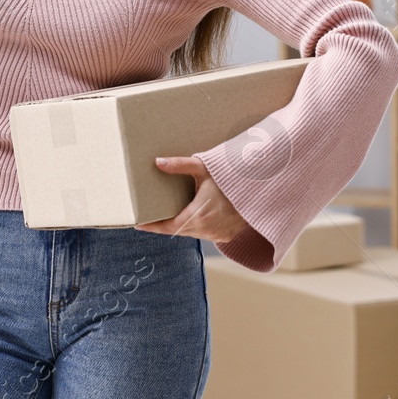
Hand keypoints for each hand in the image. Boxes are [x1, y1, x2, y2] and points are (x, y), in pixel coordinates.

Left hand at [135, 155, 249, 243]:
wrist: (260, 189)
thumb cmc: (231, 176)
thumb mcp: (204, 168)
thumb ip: (180, 165)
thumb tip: (158, 162)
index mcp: (198, 215)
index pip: (168, 227)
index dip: (152, 227)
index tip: (137, 224)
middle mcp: (207, 230)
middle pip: (178, 231)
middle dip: (165, 225)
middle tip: (151, 216)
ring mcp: (218, 235)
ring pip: (192, 233)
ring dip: (182, 225)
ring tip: (170, 215)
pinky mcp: (226, 236)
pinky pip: (205, 235)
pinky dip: (198, 227)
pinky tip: (194, 216)